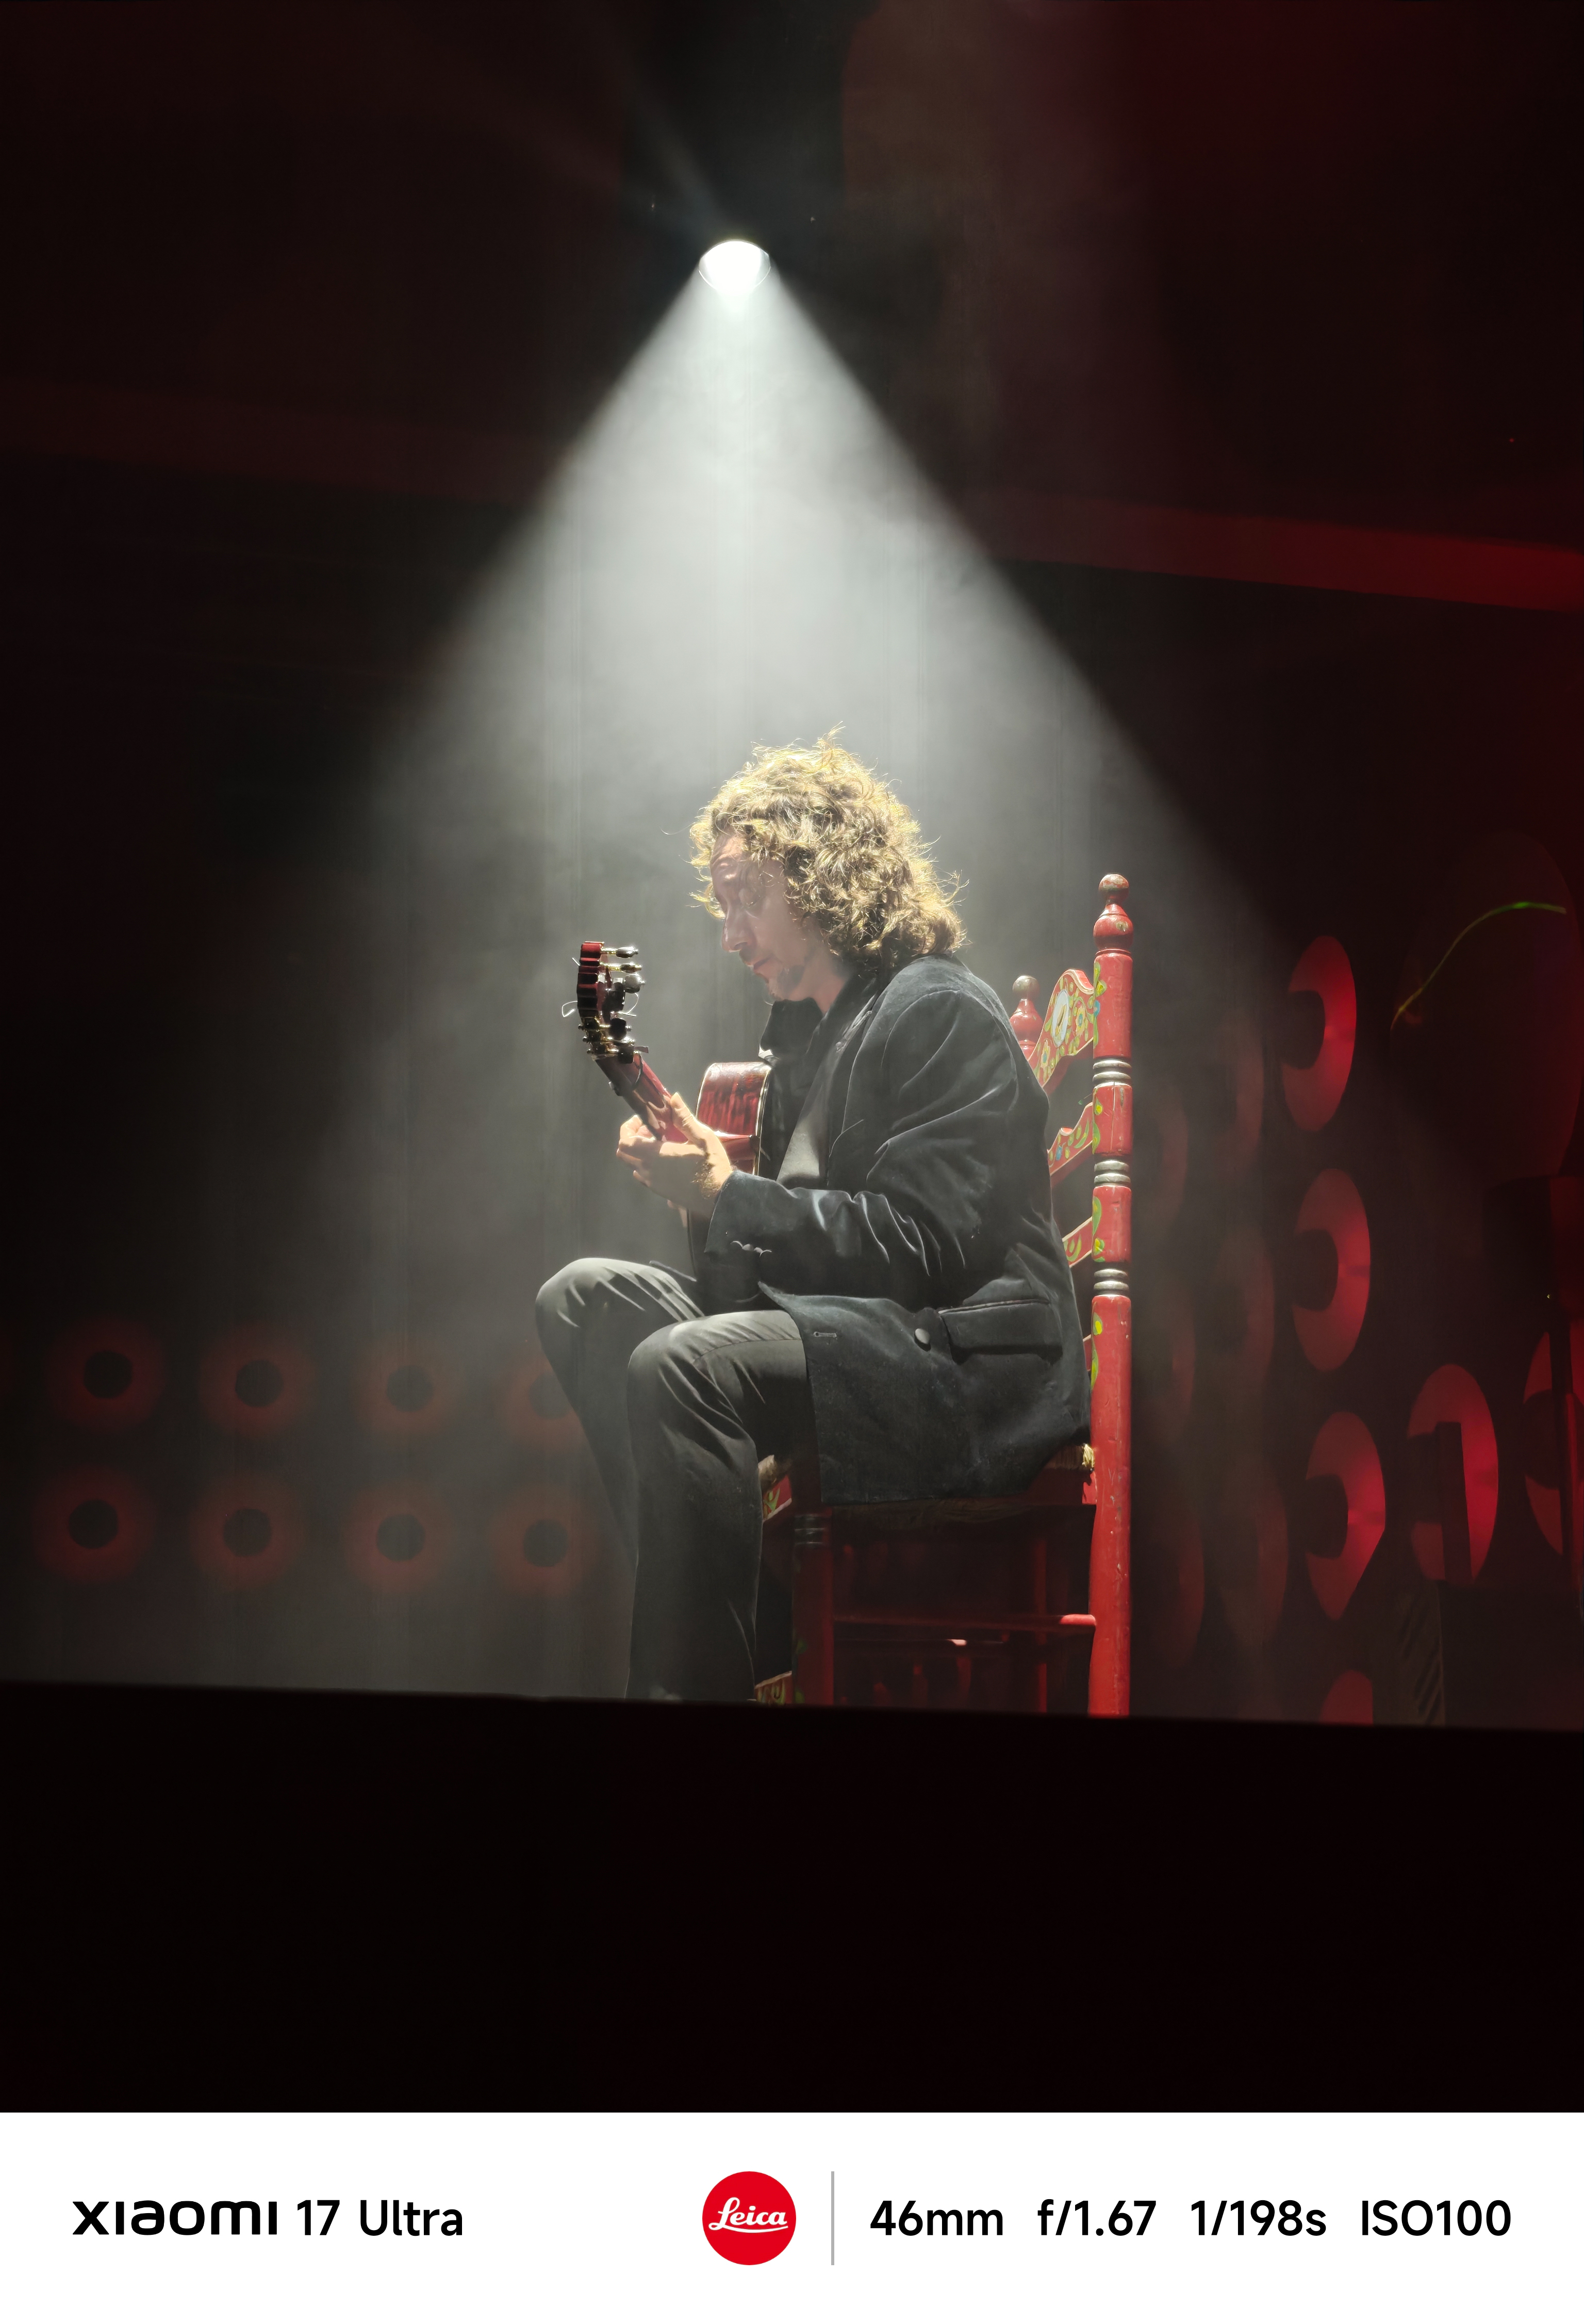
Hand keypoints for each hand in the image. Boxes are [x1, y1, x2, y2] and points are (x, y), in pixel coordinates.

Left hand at [617, 1094, 734, 1220]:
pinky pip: (643, 1176)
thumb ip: (684, 1118)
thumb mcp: (702, 1137)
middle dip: (632, 1139)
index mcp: (655, 1155)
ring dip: (640, 1153)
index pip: (624, 1141)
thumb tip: (673, 1097)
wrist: (719, 1196)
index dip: (628, 1128)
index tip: (643, 1121)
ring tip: (661, 1145)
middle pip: (624, 1154)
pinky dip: (647, 1165)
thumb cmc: (711, 1165)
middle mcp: (648, 1170)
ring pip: (633, 1165)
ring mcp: (652, 1183)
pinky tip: (666, 1161)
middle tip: (651, 1131)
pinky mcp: (659, 1192)